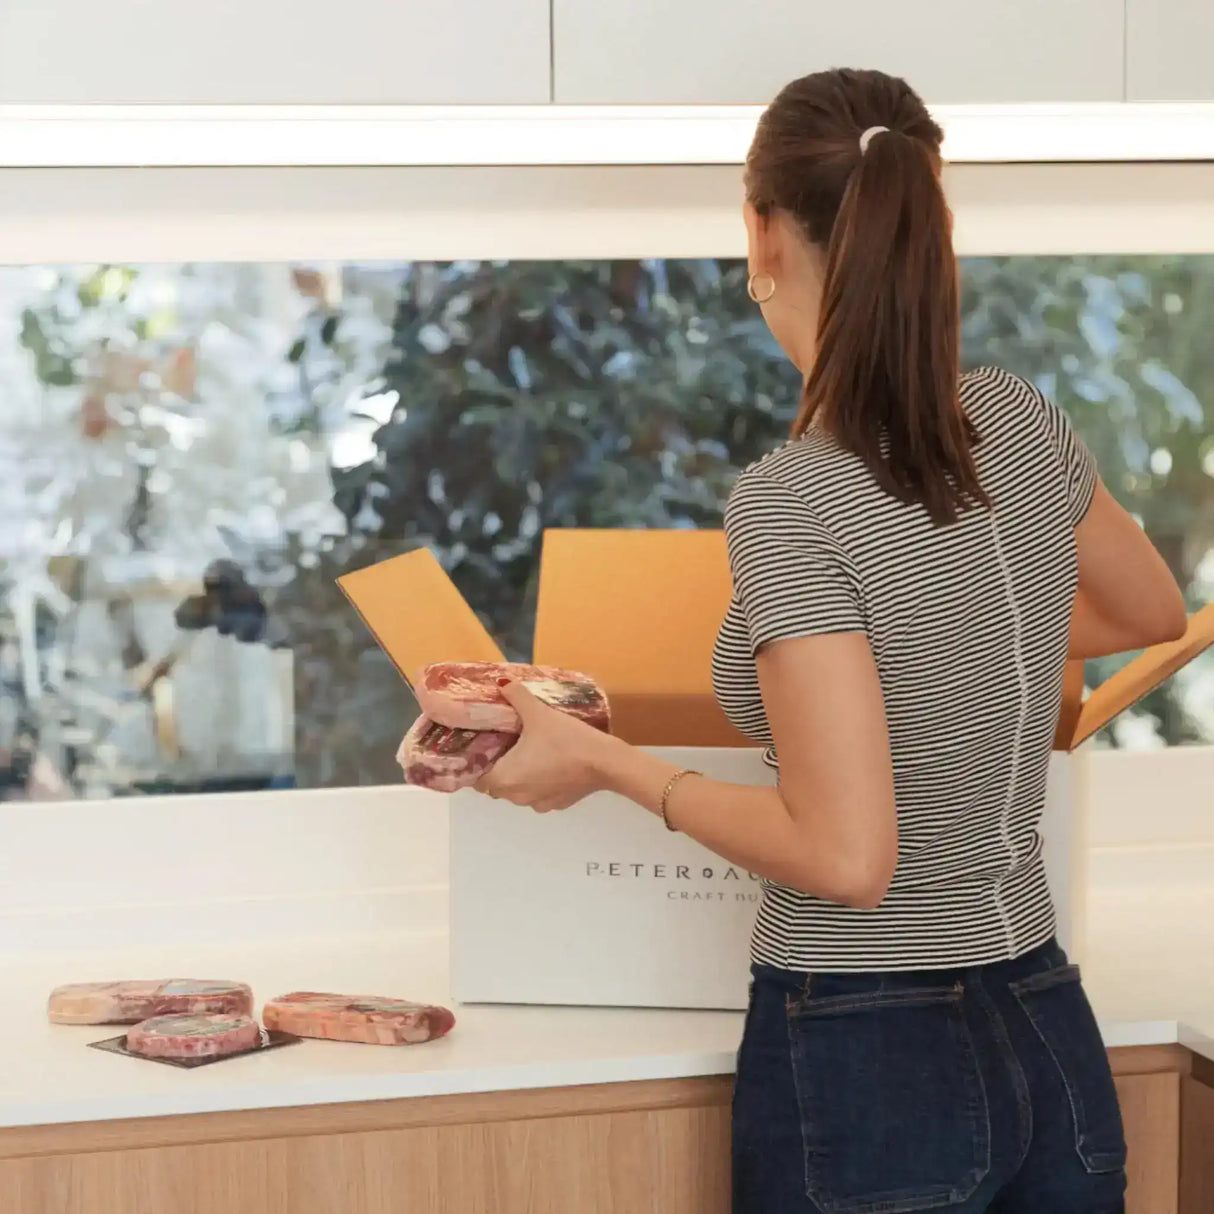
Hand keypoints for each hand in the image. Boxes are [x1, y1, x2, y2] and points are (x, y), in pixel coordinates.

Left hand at [475, 681, 616, 811]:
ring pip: (518, 791)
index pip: (476, 777)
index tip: (483, 746)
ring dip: (519, 776)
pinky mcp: (557, 805)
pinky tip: (550, 764)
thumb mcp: (539, 713)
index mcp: (504, 778)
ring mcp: (538, 804)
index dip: (477, 762)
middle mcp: (517, 797)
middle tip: (505, 744)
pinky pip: (539, 794)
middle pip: (496, 785)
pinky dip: (540, 782)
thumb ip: (516, 696)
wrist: (604, 762)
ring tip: (528, 752)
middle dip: (498, 767)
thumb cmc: (565, 739)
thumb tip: (501, 682)